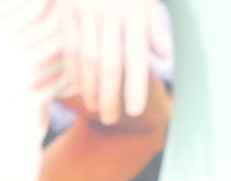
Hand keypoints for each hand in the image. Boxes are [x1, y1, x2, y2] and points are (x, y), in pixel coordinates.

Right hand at [63, 0, 152, 125]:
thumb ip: (153, 26)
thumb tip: (163, 57)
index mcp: (134, 10)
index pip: (136, 57)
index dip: (136, 86)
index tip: (135, 110)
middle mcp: (110, 14)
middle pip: (109, 65)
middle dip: (111, 96)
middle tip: (111, 120)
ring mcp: (86, 14)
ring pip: (87, 61)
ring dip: (90, 89)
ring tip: (95, 109)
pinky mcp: (67, 14)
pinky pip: (71, 49)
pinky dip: (75, 72)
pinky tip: (80, 88)